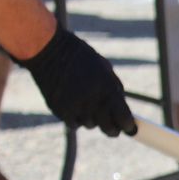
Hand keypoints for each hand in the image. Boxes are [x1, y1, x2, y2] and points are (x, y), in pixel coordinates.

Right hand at [19, 27, 135, 136]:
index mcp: (108, 89)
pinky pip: (74, 124)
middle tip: (113, 127)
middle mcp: (93, 101)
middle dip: (113, 129)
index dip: (128, 126)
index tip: (129, 128)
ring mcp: (76, 108)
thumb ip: (115, 90)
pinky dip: (76, 118)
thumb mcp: (105, 69)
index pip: (124, 119)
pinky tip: (74, 106)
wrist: (49, 50)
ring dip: (92, 119)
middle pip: (109, 129)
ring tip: (86, 103)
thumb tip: (123, 111)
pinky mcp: (60, 110)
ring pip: (91, 125)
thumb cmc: (81, 58)